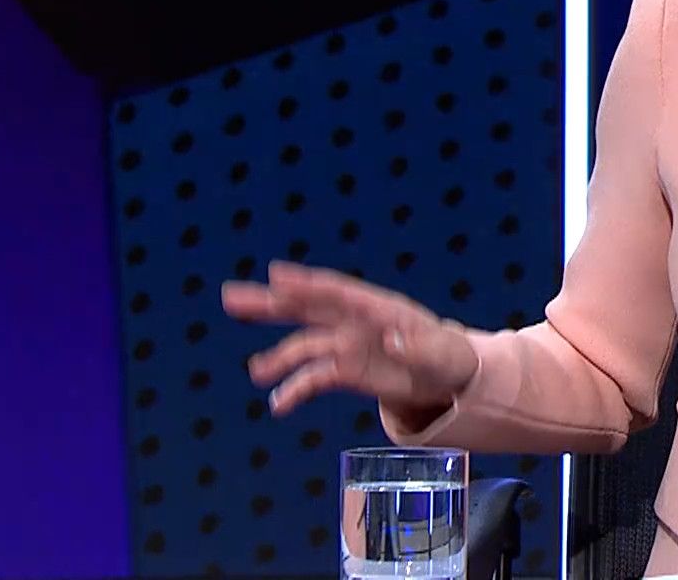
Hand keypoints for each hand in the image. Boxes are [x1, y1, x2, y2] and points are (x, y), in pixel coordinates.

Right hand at [221, 260, 480, 418]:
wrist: (446, 376)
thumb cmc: (446, 355)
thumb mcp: (441, 354)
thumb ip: (418, 349)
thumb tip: (393, 342)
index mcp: (380, 308)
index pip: (339, 291)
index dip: (307, 283)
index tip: (275, 274)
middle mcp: (355, 322)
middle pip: (308, 308)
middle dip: (271, 302)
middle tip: (231, 296)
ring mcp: (346, 345)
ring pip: (303, 344)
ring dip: (279, 358)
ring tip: (257, 372)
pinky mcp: (344, 370)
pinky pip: (314, 377)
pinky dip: (296, 389)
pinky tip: (279, 404)